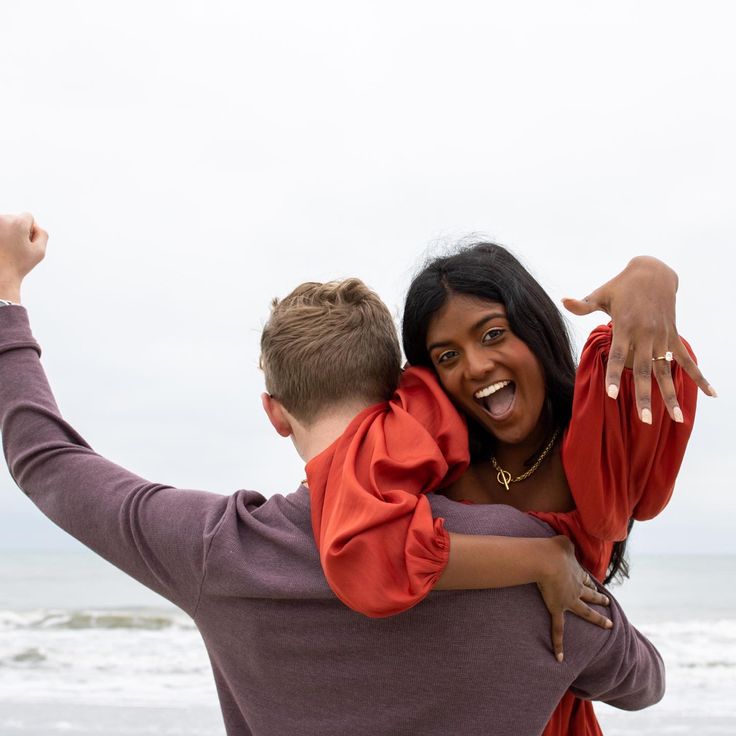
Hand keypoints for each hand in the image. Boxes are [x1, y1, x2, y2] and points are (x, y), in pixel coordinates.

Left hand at [0, 213, 48, 301]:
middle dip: (18, 230)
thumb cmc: (18, 265)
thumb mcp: (40, 252)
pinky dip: (2, 237)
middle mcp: (2, 220)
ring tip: (7, 249)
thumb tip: (36, 227)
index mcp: (17, 223)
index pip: (28, 216)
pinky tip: (2, 248)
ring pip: (5, 224)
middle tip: (17, 248)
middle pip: (15, 219)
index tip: (27, 243)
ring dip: (8, 233)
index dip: (31, 230)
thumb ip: (43, 234)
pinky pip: (0, 231)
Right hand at [536, 535, 611, 661]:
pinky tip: (560, 658)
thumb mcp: (562, 542)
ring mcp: (569, 600)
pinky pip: (558, 629)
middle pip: (591, 594)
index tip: (592, 583)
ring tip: (607, 625)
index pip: (585, 578)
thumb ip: (565, 544)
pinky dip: (559, 644)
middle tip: (607, 602)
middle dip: (599, 598)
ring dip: (597, 618)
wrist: (546, 560)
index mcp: (576, 572)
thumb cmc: (552, 549)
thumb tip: (565, 543)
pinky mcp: (558, 609)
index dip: (589, 581)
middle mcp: (577, 588)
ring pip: (586, 612)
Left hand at [562, 256, 714, 423]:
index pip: (617, 356)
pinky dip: (699, 377)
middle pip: (644, 371)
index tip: (612, 395)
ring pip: (666, 371)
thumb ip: (583, 305)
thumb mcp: (601, 294)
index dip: (614, 375)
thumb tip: (562, 300)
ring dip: (671, 395)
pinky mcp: (673, 337)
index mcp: (625, 327)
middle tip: (645, 420)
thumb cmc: (621, 286)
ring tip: (677, 418)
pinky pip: (686, 360)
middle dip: (645, 396)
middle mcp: (645, 335)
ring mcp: (661, 338)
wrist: (653, 272)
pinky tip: (712, 393)